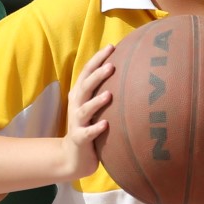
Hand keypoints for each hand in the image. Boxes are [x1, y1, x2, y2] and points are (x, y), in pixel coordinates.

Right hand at [63, 44, 114, 180]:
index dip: (98, 59)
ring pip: (84, 109)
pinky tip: (105, 124)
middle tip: (112, 65)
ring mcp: (77, 123)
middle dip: (97, 75)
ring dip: (96, 101)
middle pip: (85, 86)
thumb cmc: (88, 127)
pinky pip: (87, 133)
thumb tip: (131, 72)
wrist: (72, 157)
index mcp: (79, 95)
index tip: (112, 46)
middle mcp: (76, 105)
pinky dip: (95, 128)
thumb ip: (104, 90)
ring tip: (109, 94)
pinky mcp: (79, 139)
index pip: (87, 72)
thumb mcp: (93, 107)